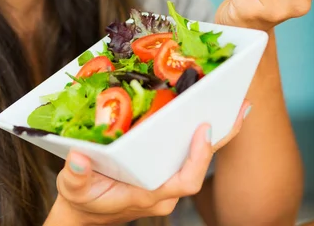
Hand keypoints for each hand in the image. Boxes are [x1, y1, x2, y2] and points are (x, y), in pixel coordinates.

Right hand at [51, 101, 250, 224]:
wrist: (83, 211)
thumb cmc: (80, 200)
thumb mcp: (73, 189)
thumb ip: (77, 178)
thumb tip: (78, 158)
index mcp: (148, 194)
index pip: (185, 181)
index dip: (199, 158)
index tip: (205, 129)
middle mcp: (163, 188)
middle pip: (200, 163)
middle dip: (222, 137)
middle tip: (240, 106)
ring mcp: (164, 178)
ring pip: (197, 155)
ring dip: (217, 132)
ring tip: (232, 101)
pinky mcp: (161, 168)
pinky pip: (186, 150)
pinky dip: (199, 132)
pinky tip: (205, 108)